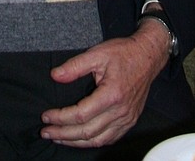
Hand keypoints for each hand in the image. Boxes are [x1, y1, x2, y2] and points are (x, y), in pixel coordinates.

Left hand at [41, 23, 168, 148]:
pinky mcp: (130, 121)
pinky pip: (110, 138)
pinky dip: (93, 141)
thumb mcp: (97, 53)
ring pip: (97, 140)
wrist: (148, 56)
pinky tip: (81, 138)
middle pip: (87, 132)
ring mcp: (126, 119)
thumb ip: (75, 66)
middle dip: (63, 134)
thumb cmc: (124, 53)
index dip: (61, 118)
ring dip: (76, 142)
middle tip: (46, 132)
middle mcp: (120, 111)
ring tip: (58, 138)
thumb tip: (55, 76)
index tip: (46, 116)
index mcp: (111, 94)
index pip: (80, 115)